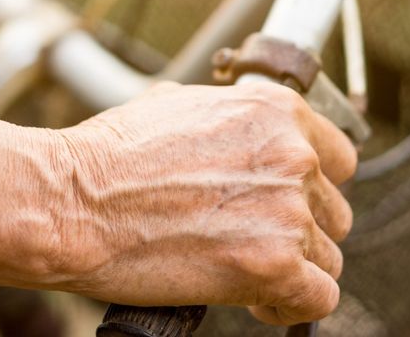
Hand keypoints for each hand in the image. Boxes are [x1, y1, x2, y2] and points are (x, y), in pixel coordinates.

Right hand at [51, 80, 356, 325]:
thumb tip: (241, 137)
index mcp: (273, 111)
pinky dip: (288, 303)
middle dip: (297, 227)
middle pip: (332, 210)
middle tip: (248, 237)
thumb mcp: (173, 106)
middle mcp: (291, 155)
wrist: (73, 202)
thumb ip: (227, 119)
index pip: (336, 157)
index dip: (310, 185)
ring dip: (290, 266)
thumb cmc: (108, 157)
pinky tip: (254, 297)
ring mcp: (287, 211)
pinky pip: (317, 298)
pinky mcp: (275, 265)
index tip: (285, 201)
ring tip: (241, 268)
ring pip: (326, 256)